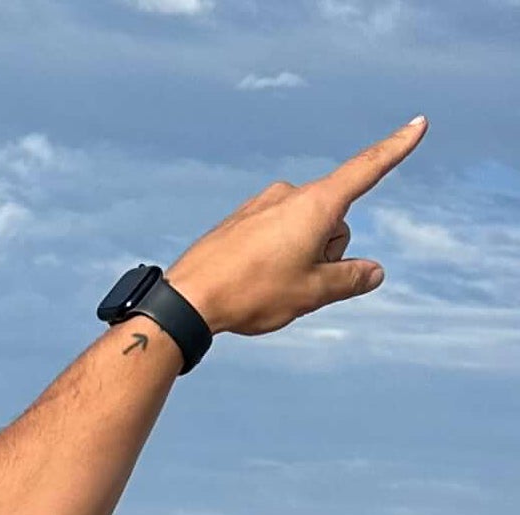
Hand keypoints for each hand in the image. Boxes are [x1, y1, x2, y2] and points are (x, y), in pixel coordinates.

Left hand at [164, 116, 426, 337]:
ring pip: (302, 229)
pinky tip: (248, 279)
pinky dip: (272, 256)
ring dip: (298, 255)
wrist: (186, 301)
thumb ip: (349, 280)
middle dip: (327, 251)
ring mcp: (261, 205)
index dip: (396, 149)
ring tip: (265, 284)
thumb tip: (374, 272)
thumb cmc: (251, 294)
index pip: (367, 170)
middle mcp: (289, 194)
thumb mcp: (311, 293)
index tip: (418, 124)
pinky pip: (273, 235)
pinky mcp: (239, 220)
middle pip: (333, 221)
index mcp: (316, 204)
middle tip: (293, 283)